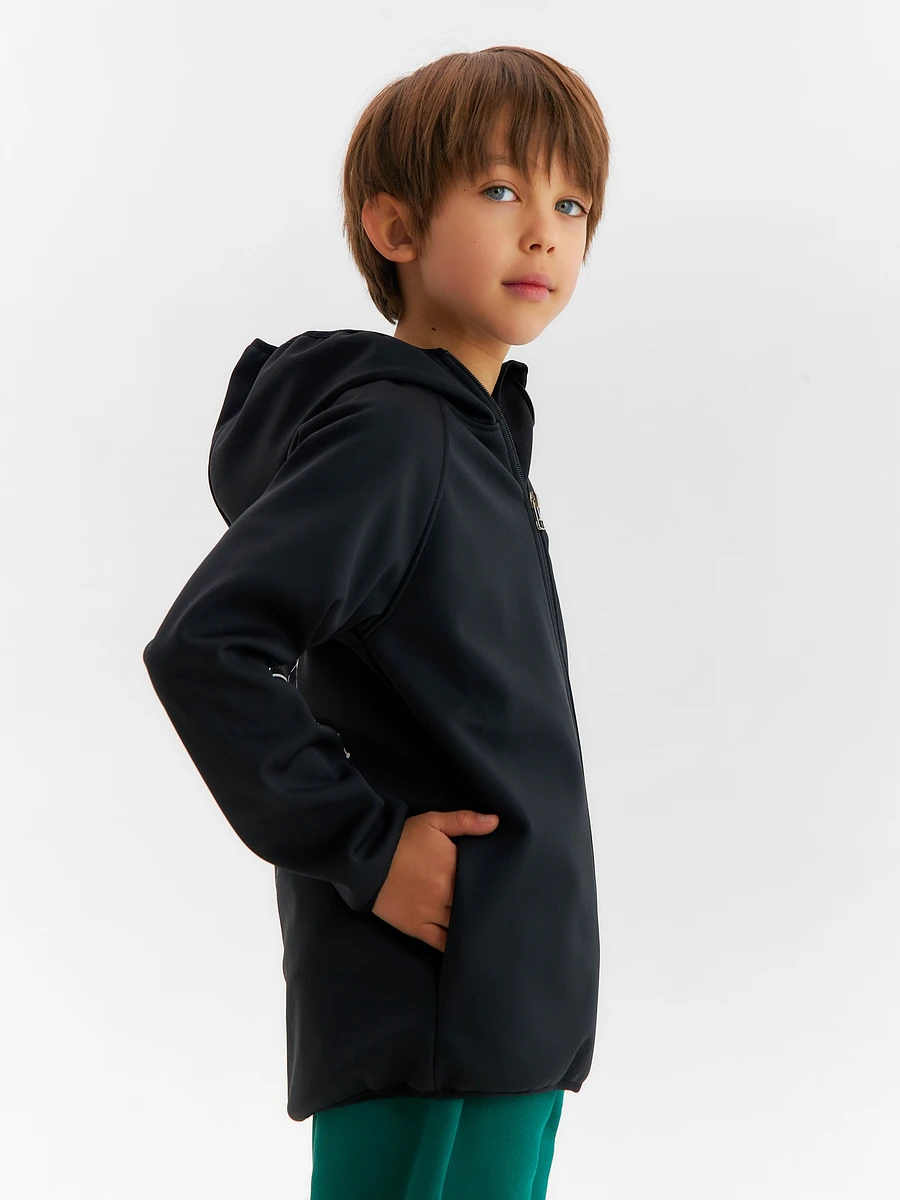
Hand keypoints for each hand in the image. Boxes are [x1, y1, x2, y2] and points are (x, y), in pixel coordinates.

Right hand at [371, 809, 499, 952]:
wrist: (365, 859)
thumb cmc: (403, 838)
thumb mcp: (433, 822)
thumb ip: (465, 821)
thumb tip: (495, 822)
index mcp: (452, 868)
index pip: (483, 880)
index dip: (494, 884)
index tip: (504, 885)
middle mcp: (445, 894)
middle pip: (474, 905)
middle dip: (486, 906)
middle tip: (499, 909)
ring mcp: (431, 914)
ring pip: (461, 926)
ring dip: (473, 926)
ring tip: (487, 929)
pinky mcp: (416, 927)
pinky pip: (441, 943)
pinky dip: (455, 947)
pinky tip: (466, 947)